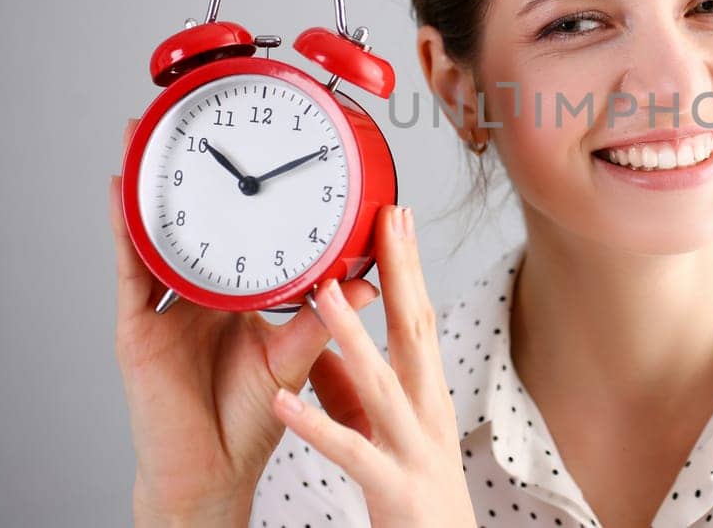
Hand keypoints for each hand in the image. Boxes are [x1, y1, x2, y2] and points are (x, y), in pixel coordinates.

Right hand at [111, 117, 381, 524]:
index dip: (250, 197)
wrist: (211, 474)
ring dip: (149, 185)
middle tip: (194, 116)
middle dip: (192, 174)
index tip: (263, 151)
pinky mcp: (138, 330)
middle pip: (194, 223)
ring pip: (155, 235)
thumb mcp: (292, 358)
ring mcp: (164, 311)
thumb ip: (322, 320)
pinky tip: (122, 191)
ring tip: (147, 134)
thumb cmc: (248, 420)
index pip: (242, 234)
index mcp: (235, 299)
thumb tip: (365, 283)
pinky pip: (131, 270)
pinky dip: (125, 230)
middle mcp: (196, 297)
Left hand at [271, 204, 477, 526]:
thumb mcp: (385, 430)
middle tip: (386, 220)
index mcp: (425, 395)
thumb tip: (326, 338)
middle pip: (415, 332)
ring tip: (319, 294)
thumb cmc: (414, 497)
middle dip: (402, 274)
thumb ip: (352, 386)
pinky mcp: (394, 488)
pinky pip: (349, 451)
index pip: (419, 317)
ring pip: (381, 384)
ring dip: (352, 336)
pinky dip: (317, 425)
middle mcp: (426, 412)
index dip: (409, 265)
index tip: (396, 215)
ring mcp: (413, 449)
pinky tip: (285, 402)